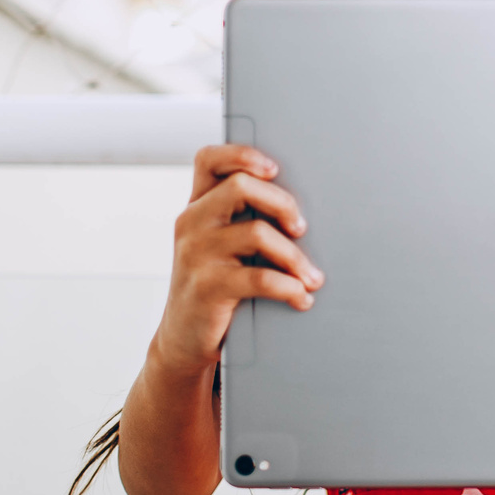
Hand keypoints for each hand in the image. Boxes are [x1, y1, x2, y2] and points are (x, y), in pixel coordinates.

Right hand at [152, 144, 323, 376]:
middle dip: (282, 203)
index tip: (274, 169)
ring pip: (257, 233)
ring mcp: (195, 254)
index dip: (242, 154)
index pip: (209, 159)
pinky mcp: (206, 287)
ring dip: (295, 256)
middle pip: (240, 186)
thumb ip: (241, 219)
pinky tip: (300, 297)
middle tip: (301, 227)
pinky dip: (289, 288)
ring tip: (311, 276)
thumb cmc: (215, 285)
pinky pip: (260, 278)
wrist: (183, 339)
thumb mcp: (219, 246)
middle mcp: (191, 223)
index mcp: (197, 206)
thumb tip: (300, 209)